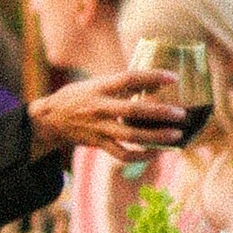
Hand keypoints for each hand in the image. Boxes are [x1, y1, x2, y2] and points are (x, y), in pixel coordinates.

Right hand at [29, 67, 184, 160]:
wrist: (51, 119)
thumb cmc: (78, 96)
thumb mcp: (95, 83)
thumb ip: (121, 83)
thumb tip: (155, 82)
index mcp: (99, 87)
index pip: (128, 79)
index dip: (151, 76)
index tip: (173, 78)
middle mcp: (99, 107)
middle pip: (133, 111)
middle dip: (159, 114)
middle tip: (181, 114)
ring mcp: (99, 128)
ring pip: (131, 136)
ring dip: (156, 137)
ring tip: (177, 136)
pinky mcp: (99, 143)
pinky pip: (123, 154)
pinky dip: (142, 156)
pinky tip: (158, 152)